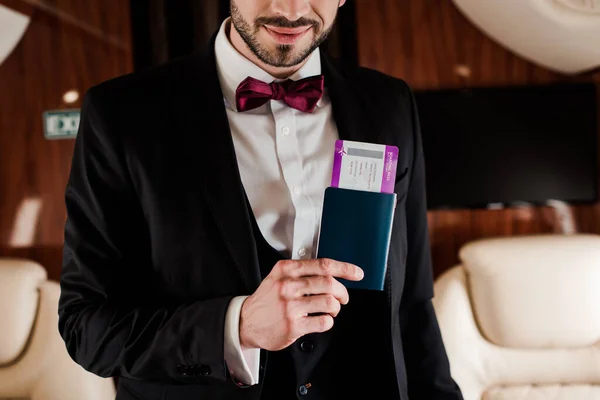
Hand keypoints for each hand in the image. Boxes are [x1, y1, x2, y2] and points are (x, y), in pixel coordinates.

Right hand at [239, 258, 362, 350]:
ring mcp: (290, 307)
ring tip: (331, 310)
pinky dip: (328, 321)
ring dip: (336, 308)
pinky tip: (322, 320)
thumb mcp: (278, 276)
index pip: (323, 265)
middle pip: (329, 283)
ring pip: (329, 303)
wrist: (245, 321)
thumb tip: (332, 272)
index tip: (357, 273)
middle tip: (343, 298)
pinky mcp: (293, 326)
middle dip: (343, 292)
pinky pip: (323, 322)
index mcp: (286, 270)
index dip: (344, 268)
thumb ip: (302, 271)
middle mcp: (288, 286)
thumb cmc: (267, 299)